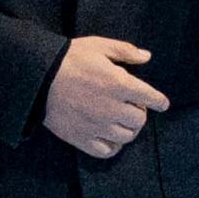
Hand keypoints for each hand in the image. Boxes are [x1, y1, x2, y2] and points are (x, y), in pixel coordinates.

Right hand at [43, 34, 168, 159]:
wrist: (37, 78)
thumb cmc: (68, 59)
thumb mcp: (98, 46)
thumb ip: (124, 51)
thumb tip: (146, 57)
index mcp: (119, 84)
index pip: (151, 98)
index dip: (159, 101)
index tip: (162, 104)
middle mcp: (112, 108)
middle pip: (140, 120)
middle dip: (139, 113)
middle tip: (131, 106)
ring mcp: (97, 126)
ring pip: (126, 137)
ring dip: (128, 129)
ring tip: (121, 121)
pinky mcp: (82, 138)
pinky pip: (107, 151)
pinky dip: (113, 146)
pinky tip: (110, 137)